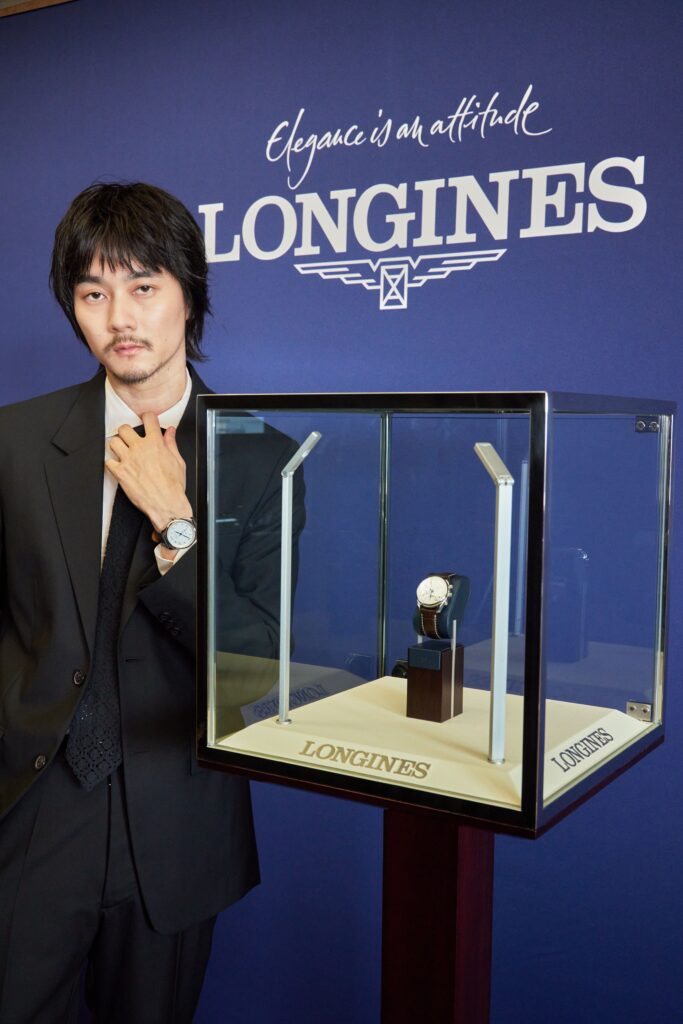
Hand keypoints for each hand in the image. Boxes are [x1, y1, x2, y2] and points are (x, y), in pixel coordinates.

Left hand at [106, 413, 192, 535]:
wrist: (167, 504)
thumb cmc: (173, 486)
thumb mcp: (178, 461)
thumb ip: (171, 443)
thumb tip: (171, 431)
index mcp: (156, 443)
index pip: (148, 419)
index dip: (147, 417)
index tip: (146, 419)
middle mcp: (140, 449)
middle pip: (124, 428)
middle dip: (126, 432)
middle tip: (130, 438)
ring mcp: (128, 460)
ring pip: (113, 442)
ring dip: (117, 446)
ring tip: (122, 451)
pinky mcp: (120, 473)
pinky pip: (108, 462)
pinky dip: (111, 464)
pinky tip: (118, 467)